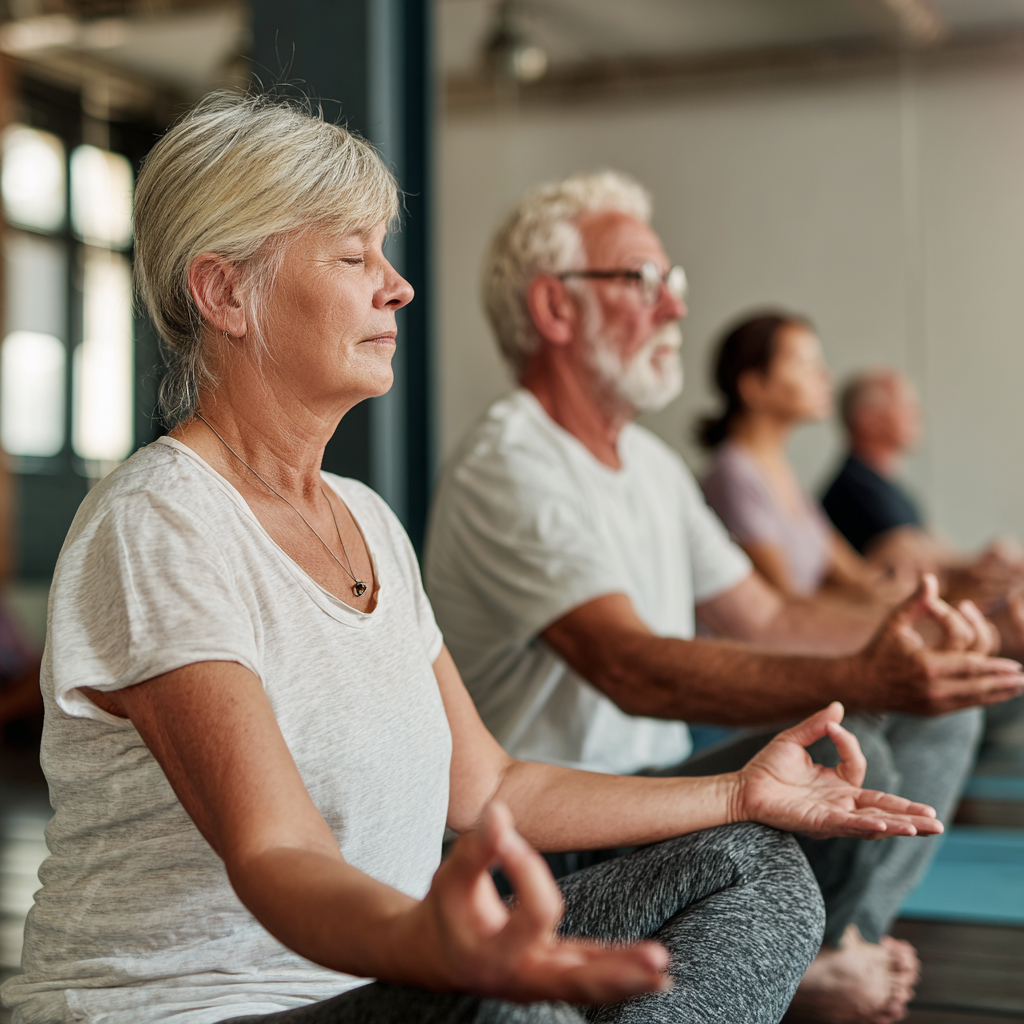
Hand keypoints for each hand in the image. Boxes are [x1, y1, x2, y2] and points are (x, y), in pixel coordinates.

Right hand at [400, 803, 669, 1003]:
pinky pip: (592, 980)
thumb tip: (499, 810)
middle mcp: (523, 977)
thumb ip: (478, 847)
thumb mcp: (452, 876)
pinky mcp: (557, 976)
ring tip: (663, 968)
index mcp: (494, 955)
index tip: (507, 835)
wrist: (437, 956)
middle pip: (577, 980)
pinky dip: (623, 978)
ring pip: (591, 987)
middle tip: (657, 958)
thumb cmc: (446, 909)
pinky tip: (659, 974)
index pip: (536, 912)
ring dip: (629, 978)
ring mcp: (543, 982)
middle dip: (617, 971)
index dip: (528, 867)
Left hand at [736, 703, 944, 839]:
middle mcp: (839, 803)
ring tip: (926, 827)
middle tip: (937, 821)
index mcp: (836, 783)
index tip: (831, 726)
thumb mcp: (793, 740)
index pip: (858, 767)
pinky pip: (847, 825)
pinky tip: (888, 827)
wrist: (741, 787)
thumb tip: (838, 706)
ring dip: (899, 824)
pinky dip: (868, 826)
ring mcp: (831, 815)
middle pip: (883, 809)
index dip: (849, 744)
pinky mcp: (818, 824)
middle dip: (911, 815)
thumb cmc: (766, 767)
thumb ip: (816, 725)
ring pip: (873, 822)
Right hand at [855, 573, 1022, 714]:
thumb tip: (930, 578)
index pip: (970, 660)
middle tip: (1022, 674)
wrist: (861, 685)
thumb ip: (916, 602)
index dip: (990, 656)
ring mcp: (936, 703)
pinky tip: (999, 693)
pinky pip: (968, 705)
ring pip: (978, 697)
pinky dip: (986, 699)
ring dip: (1001, 691)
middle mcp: (934, 687)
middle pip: (979, 681)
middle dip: (1003, 678)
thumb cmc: (879, 649)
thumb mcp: (895, 623)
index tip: (1010, 659)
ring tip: (1019, 685)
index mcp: (926, 664)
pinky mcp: (935, 711)